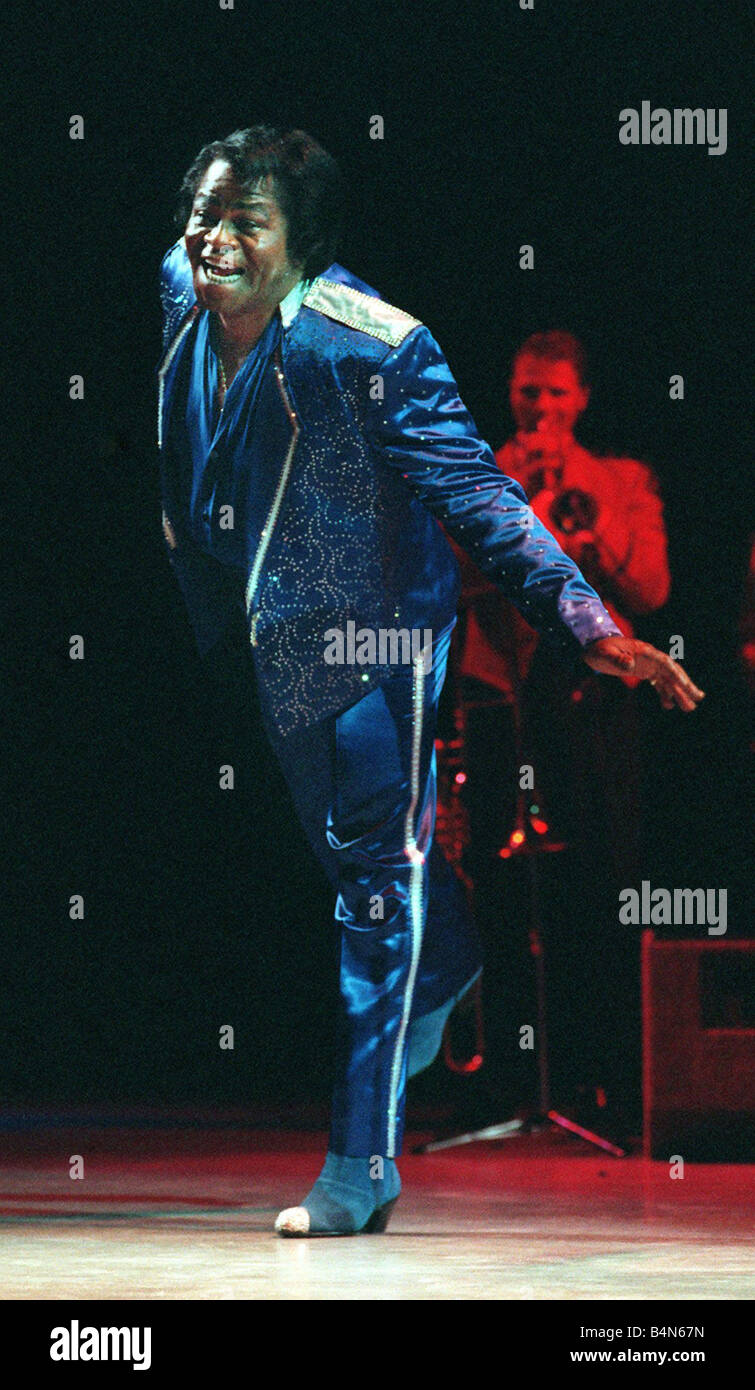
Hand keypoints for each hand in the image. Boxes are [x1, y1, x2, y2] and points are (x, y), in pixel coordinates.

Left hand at [582, 637, 704, 710]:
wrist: (594, 647)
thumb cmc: (599, 649)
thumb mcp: (604, 654)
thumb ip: (617, 659)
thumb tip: (630, 665)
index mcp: (644, 651)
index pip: (664, 663)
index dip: (676, 674)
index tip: (685, 686)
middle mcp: (650, 657)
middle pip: (672, 672)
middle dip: (685, 685)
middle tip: (698, 698)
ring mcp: (649, 664)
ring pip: (668, 679)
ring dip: (679, 693)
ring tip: (689, 708)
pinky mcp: (644, 671)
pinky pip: (659, 683)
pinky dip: (665, 694)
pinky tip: (669, 706)